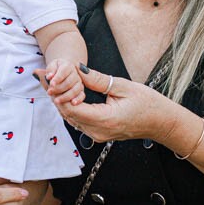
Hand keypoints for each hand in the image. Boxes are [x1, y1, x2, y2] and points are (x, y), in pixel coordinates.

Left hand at [37, 59, 85, 105]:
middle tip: (49, 92)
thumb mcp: (51, 66)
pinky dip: (78, 99)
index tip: (51, 84)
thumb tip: (49, 77)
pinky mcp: (81, 90)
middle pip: (69, 82)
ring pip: (75, 90)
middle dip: (58, 89)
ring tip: (56, 101)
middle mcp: (75, 74)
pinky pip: (82, 95)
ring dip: (65, 96)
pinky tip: (72, 103)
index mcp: (68, 66)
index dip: (58, 78)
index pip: (63, 71)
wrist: (63, 71)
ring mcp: (79, 82)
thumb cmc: (56, 69)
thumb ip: (50, 70)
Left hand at [51, 65, 166, 143]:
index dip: (56, 91)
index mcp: (104, 119)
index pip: (71, 107)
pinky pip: (78, 121)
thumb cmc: (148, 103)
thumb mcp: (122, 86)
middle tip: (42, 76)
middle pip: (67, 113)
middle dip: (54, 94)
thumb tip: (77, 69)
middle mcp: (97, 131)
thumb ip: (97, 80)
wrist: (161, 123)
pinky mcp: (98, 134)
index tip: (46, 76)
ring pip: (71, 118)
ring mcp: (97, 135)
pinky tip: (64, 93)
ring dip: (60, 101)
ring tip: (48, 81)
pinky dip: (70, 107)